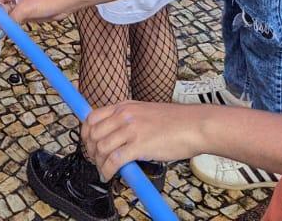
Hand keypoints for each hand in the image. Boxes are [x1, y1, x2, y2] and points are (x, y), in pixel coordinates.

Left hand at [83, 101, 203, 180]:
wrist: (195, 125)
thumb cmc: (175, 122)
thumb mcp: (145, 113)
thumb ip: (129, 122)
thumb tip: (116, 139)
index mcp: (124, 106)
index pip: (92, 117)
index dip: (86, 134)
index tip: (89, 146)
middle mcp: (124, 115)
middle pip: (93, 134)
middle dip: (91, 151)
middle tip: (97, 161)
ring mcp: (131, 129)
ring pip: (101, 148)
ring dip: (99, 163)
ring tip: (104, 171)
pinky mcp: (139, 144)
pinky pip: (114, 160)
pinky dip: (107, 170)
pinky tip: (109, 176)